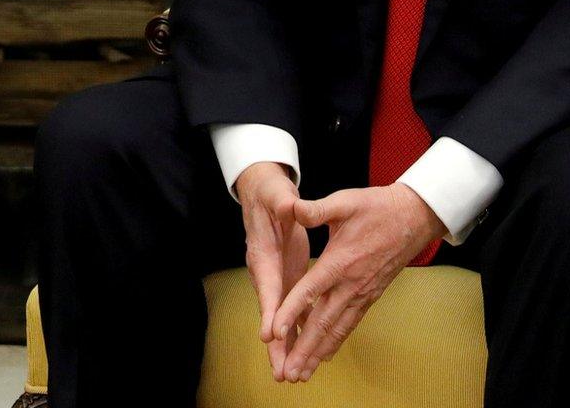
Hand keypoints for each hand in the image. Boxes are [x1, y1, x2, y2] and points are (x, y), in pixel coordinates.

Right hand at [235, 161, 309, 381]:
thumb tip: (289, 204)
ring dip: (286, 347)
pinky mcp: (287, 279)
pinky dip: (298, 332)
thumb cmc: (270, 194)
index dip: (268, 311)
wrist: (263, 194)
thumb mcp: (276, 194)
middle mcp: (266, 272)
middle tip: (280, 373)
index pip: (267, 286)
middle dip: (275, 345)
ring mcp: (276, 279)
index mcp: (263, 253)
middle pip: (270, 313)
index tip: (268, 335)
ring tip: (291, 375)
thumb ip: (283, 201)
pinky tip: (306, 353)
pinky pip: (292, 311)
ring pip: (281, 318)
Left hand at [271, 183, 445, 382]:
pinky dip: (335, 342)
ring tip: (302, 374)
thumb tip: (293, 208)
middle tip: (287, 374)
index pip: (309, 292)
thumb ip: (317, 209)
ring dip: (318, 353)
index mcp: (339, 261)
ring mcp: (362, 294)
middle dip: (303, 349)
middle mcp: (350, 284)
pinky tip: (325, 356)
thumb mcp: (345, 201)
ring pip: (336, 330)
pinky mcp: (369, 297)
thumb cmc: (377, 208)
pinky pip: (349, 325)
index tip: (274, 333)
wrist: (413, 218)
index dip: (290, 313)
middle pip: (322, 322)